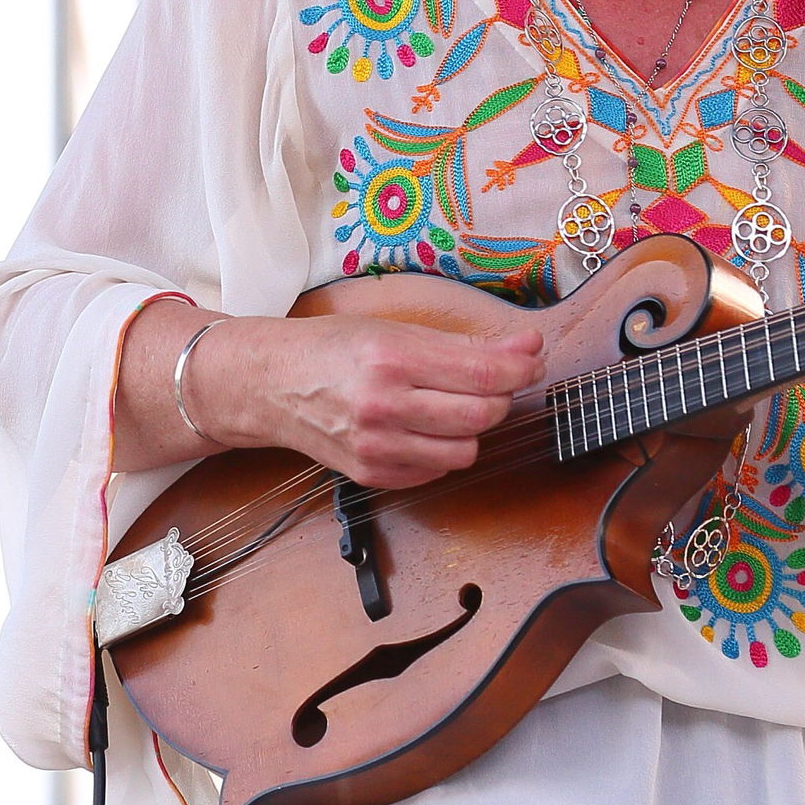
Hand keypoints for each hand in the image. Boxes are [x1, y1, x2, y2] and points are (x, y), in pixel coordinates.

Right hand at [206, 286, 545, 488]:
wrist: (271, 384)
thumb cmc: (335, 348)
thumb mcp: (399, 329)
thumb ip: (466, 343)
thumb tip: (527, 345)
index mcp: (393, 359)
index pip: (482, 372)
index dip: (520, 366)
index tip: (533, 358)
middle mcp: (383, 406)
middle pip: (480, 415)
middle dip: (503, 397)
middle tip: (500, 379)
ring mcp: (376, 446)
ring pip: (465, 450)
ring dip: (476, 428)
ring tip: (459, 403)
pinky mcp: (371, 475)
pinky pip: (437, 470)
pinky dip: (447, 450)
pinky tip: (431, 427)